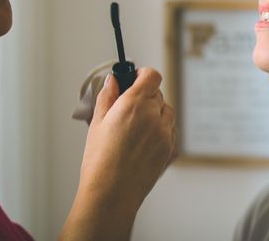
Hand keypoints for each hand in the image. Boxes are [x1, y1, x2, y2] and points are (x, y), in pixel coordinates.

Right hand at [61, 68, 176, 239]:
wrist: (111, 195)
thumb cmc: (99, 161)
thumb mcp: (97, 123)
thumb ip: (107, 97)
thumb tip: (113, 80)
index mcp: (135, 104)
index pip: (151, 76)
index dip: (143, 74)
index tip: (135, 77)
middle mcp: (154, 115)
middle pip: (158, 94)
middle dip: (145, 97)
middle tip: (128, 108)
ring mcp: (166, 133)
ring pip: (167, 113)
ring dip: (156, 114)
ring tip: (136, 129)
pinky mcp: (171, 149)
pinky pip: (171, 132)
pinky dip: (162, 132)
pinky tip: (145, 143)